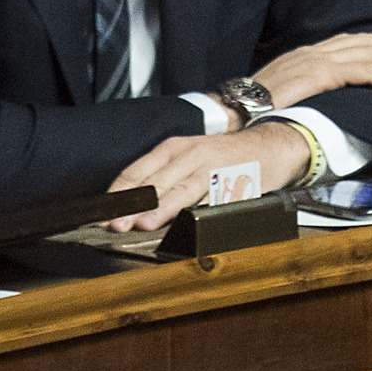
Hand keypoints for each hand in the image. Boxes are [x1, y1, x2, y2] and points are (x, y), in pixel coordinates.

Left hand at [103, 122, 310, 232]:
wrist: (270, 145)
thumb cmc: (223, 156)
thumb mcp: (188, 156)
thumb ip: (162, 176)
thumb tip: (127, 206)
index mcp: (173, 147)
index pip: (136, 172)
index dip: (117, 195)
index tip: (101, 216)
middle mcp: (191, 153)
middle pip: (155, 182)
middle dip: (133, 206)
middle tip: (115, 225)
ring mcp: (213, 167)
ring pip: (182, 189)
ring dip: (161, 208)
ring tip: (145, 223)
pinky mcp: (234, 180)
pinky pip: (211, 198)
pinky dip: (197, 211)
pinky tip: (187, 222)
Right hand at [252, 32, 371, 106]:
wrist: (233, 110)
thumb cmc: (254, 108)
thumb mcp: (284, 92)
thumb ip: (306, 88)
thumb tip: (325, 98)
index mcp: (308, 53)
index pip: (353, 41)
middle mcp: (315, 51)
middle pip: (369, 42)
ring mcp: (318, 61)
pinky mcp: (321, 75)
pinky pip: (364, 71)